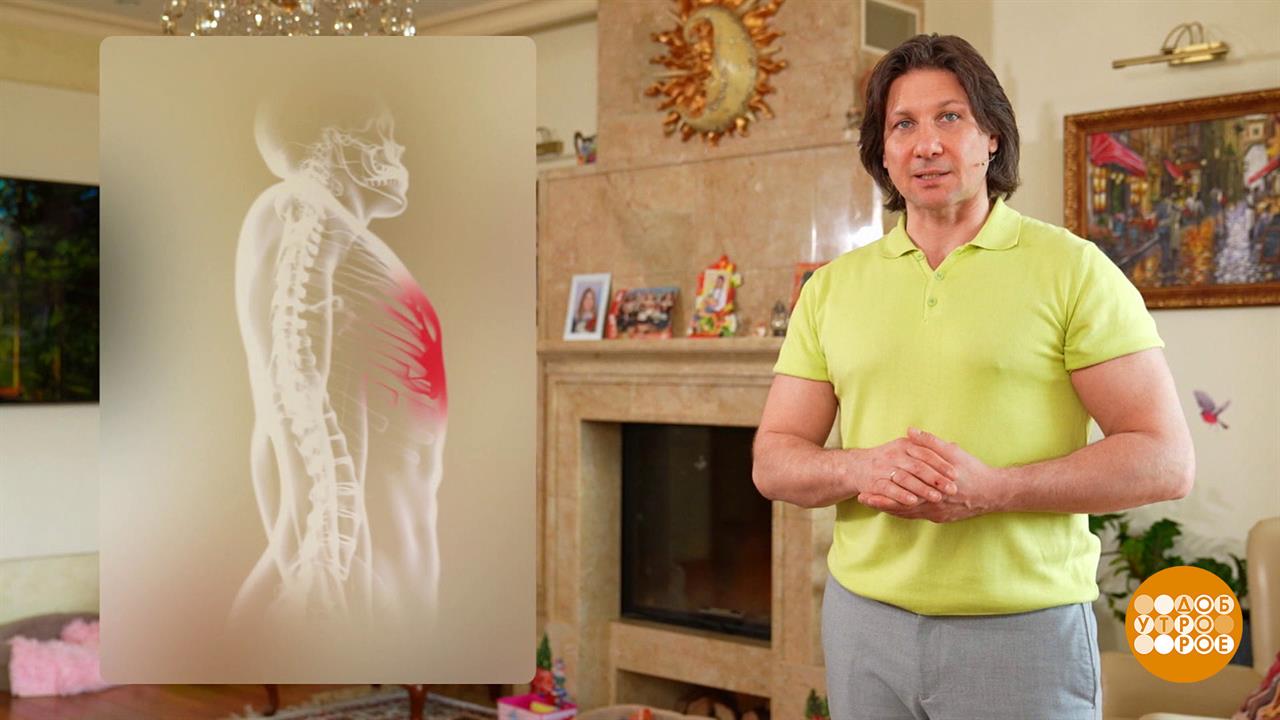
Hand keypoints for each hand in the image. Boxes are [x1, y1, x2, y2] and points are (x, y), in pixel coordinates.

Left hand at [857, 428, 1004, 522]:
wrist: (992, 493)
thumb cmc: (972, 470)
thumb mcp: (953, 452)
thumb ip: (930, 442)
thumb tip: (910, 431)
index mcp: (933, 488)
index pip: (902, 492)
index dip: (883, 491)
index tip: (866, 488)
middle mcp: (932, 504)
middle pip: (901, 505)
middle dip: (881, 502)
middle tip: (862, 498)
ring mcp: (936, 513)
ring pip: (907, 513)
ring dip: (889, 508)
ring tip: (871, 503)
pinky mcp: (940, 517)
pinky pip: (916, 516)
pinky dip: (903, 512)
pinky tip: (892, 509)